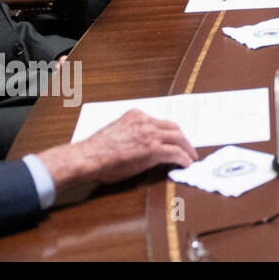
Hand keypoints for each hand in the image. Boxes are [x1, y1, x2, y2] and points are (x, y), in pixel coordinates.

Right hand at [37, 109, 197, 196]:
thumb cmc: (96, 150)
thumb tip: (143, 144)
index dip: (170, 132)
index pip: (160, 122)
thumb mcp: (117, 132)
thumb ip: (132, 132)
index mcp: (136, 115)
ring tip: (191, 157)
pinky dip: (183, 158)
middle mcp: (146, 121)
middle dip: (182, 139)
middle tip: (187, 148)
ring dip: (187, 148)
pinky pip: (174, 152)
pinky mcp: (153, 149)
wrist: (88, 157)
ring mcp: (150, 134)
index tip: (174, 139)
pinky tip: (186, 163)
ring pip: (178, 138)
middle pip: (173, 128)